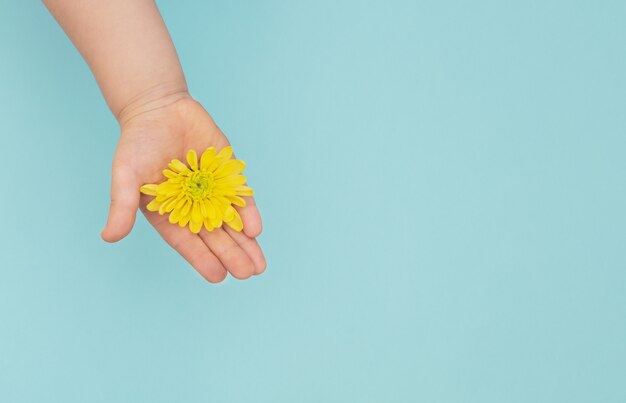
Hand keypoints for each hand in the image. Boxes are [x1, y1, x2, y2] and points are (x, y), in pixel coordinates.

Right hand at [101, 96, 265, 281]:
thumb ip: (123, 206)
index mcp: (169, 213)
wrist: (159, 107)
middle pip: (215, 236)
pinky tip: (256, 230)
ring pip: (231, 221)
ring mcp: (212, 190)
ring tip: (258, 265)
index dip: (202, 259)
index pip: (188, 242)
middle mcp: (193, 206)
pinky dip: (248, 212)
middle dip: (231, 255)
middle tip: (248, 273)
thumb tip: (109, 237)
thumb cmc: (137, 143)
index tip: (218, 277)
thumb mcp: (125, 175)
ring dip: (245, 243)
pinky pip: (240, 196)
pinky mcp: (227, 172)